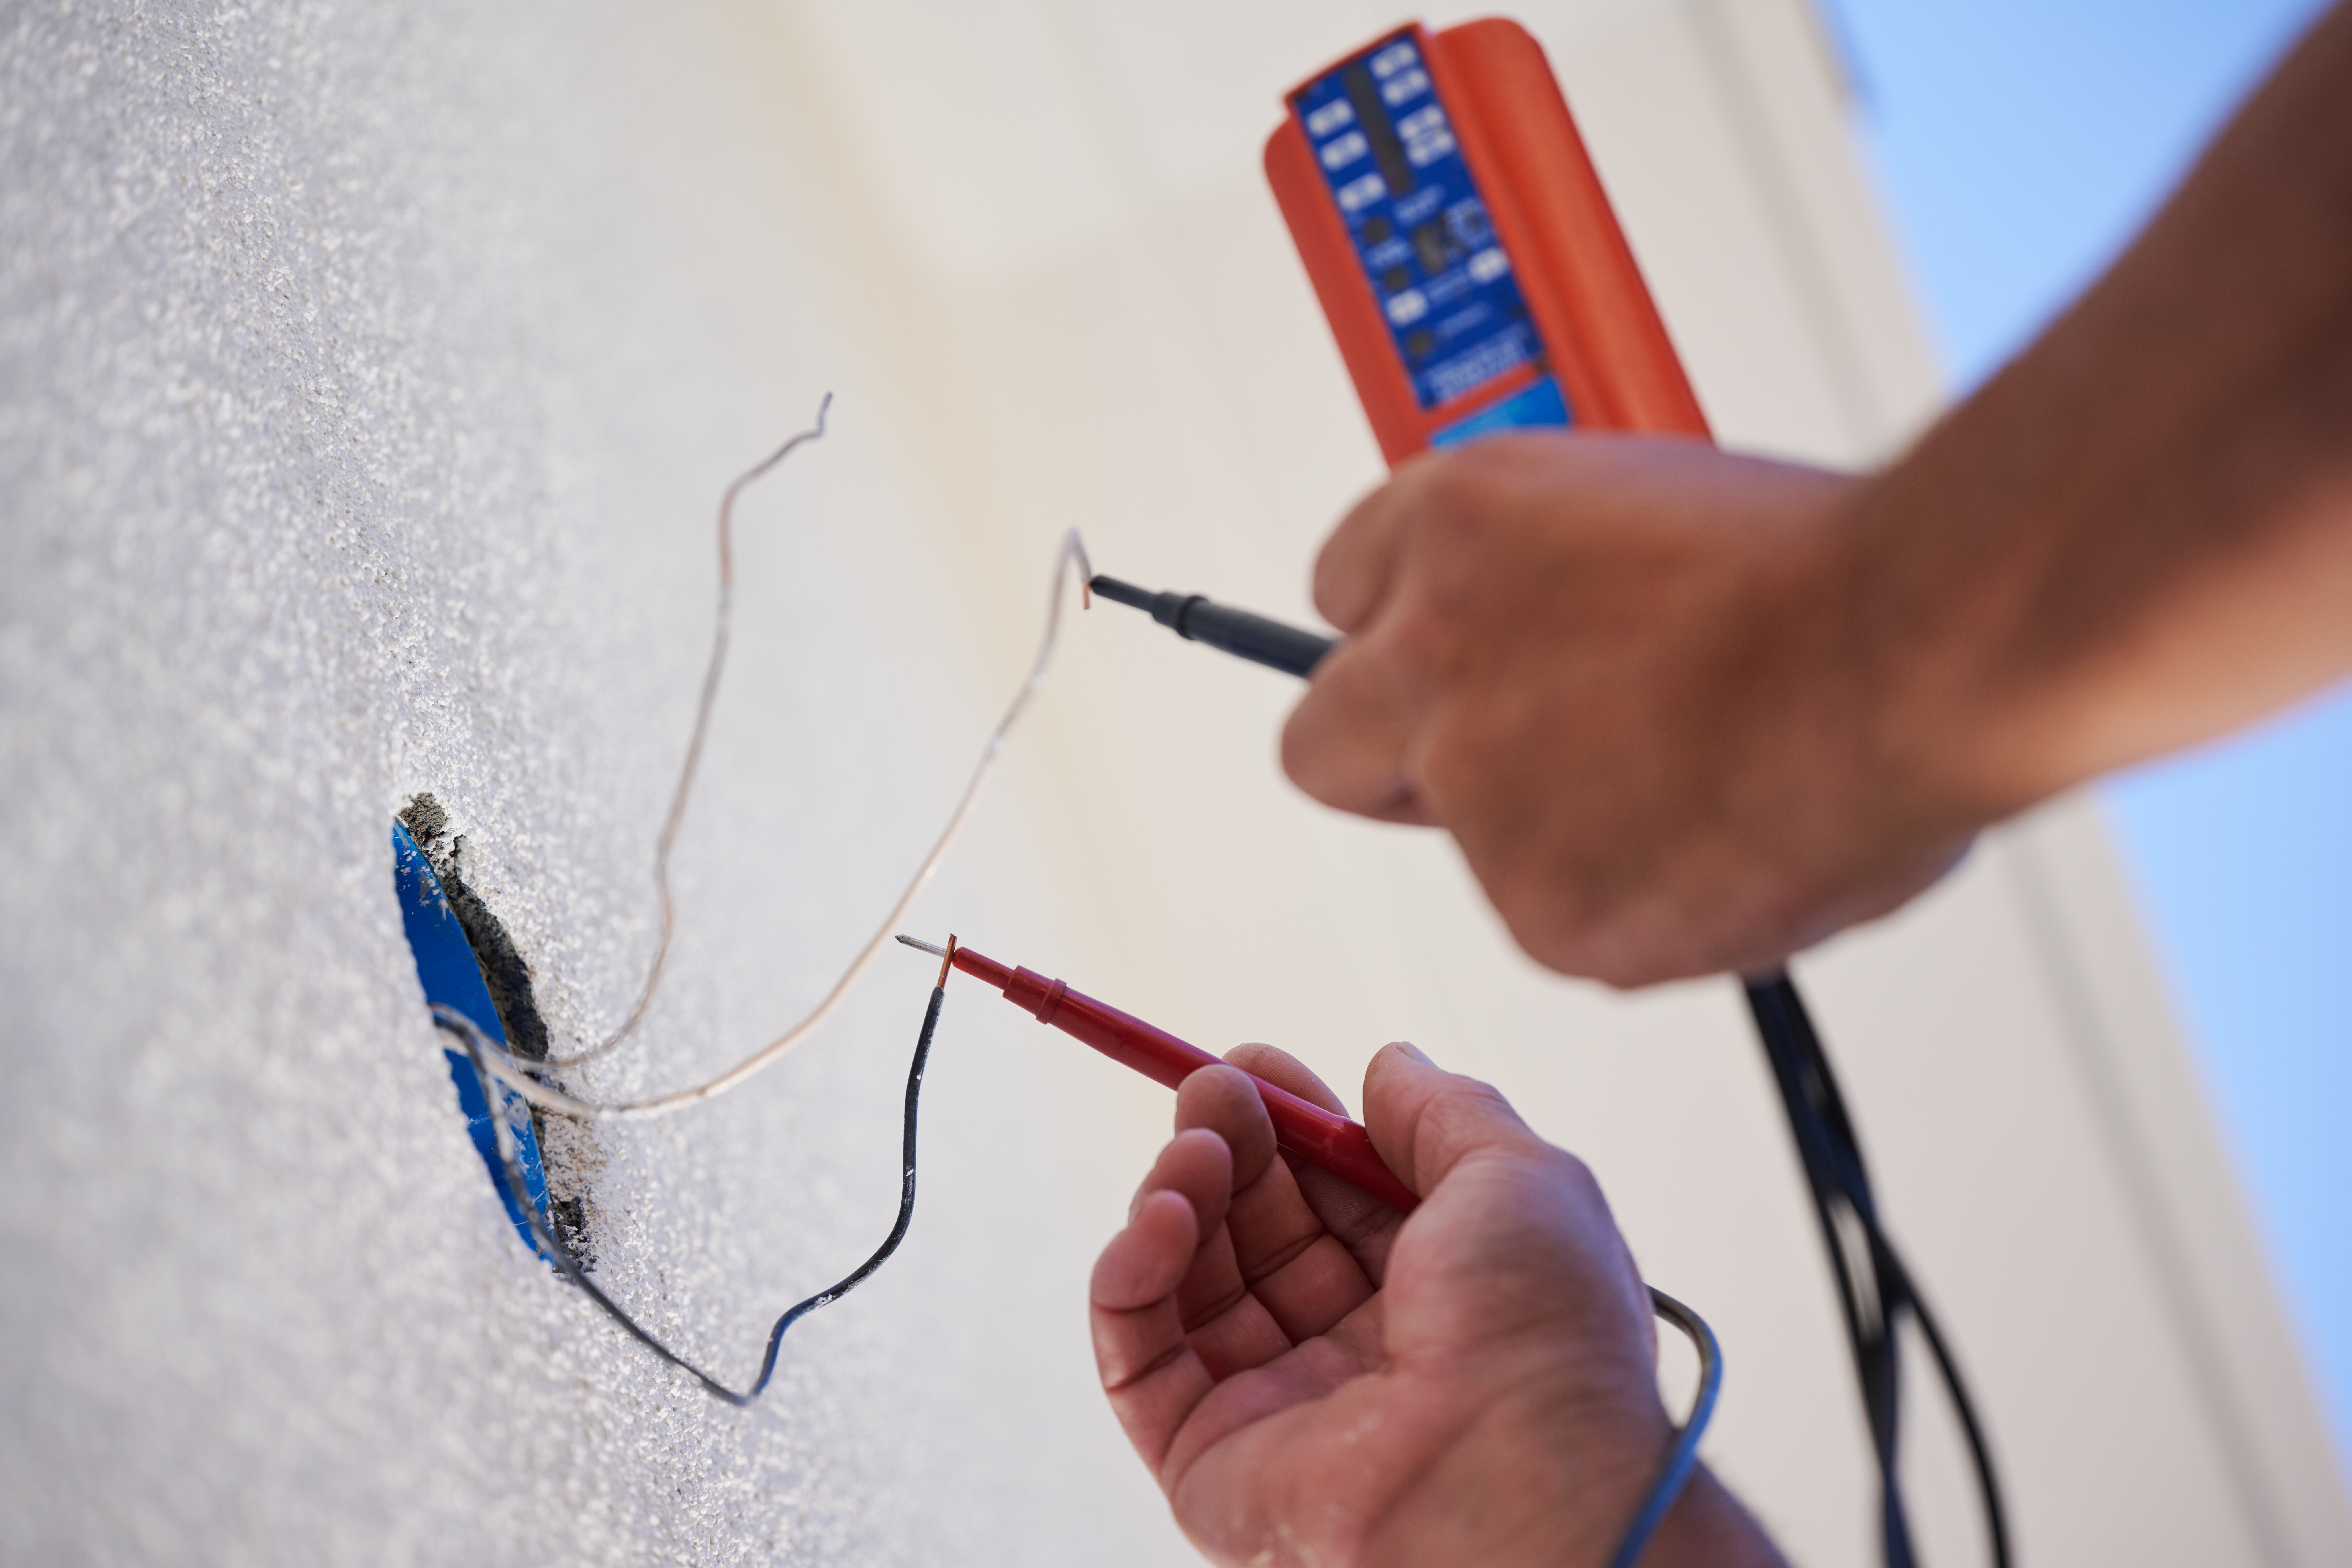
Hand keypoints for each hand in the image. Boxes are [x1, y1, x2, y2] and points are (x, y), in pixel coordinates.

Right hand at [1089, 1040, 1782, 1567]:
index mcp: (1437, 1299)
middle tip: (1208, 1090)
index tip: (1255, 1065)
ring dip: (1175, 1196)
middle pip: (1260, 1232)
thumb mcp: (1519, 1175)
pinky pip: (1139, 1359)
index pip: (1338, 1198)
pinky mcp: (1208, 1463)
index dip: (1293, 1126)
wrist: (1514, 1481)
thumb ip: (1443, 1111)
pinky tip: (1159, 1217)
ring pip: (1191, 1286)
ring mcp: (1279, 1411)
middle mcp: (1358, 1355)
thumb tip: (1387, 1064)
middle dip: (1227, 1147)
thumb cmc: (1539, 1333)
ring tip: (1191, 1152)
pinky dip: (1129, 1276)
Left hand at [1281, 433, 1977, 984]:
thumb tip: (1549, 661)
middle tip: (1507, 761)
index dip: (1409, 639)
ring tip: (1707, 779)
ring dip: (1565, 834)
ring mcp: (1480, 791)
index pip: (1343, 595)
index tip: (1447, 663)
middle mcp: (1433, 656)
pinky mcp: (1545, 907)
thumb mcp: (1645, 513)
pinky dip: (1641, 899)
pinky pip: (1569, 921)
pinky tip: (1729, 837)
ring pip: (1480, 847)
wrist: (1922, 643)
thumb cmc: (1826, 568)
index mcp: (1454, 523)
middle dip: (1398, 760)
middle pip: (1329, 741)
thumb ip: (1553, 598)